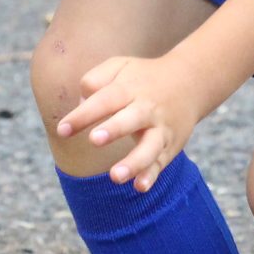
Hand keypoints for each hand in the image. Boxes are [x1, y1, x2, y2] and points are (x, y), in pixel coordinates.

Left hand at [56, 54, 215, 191]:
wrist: (191, 81)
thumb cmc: (143, 77)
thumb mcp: (119, 66)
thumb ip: (95, 80)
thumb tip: (81, 105)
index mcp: (129, 88)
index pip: (104, 100)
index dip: (83, 115)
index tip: (62, 130)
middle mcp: (147, 109)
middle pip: (130, 119)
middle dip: (113, 130)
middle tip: (94, 139)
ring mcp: (161, 129)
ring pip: (150, 148)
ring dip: (134, 163)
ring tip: (115, 177)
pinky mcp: (170, 146)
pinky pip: (161, 163)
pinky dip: (151, 176)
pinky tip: (139, 187)